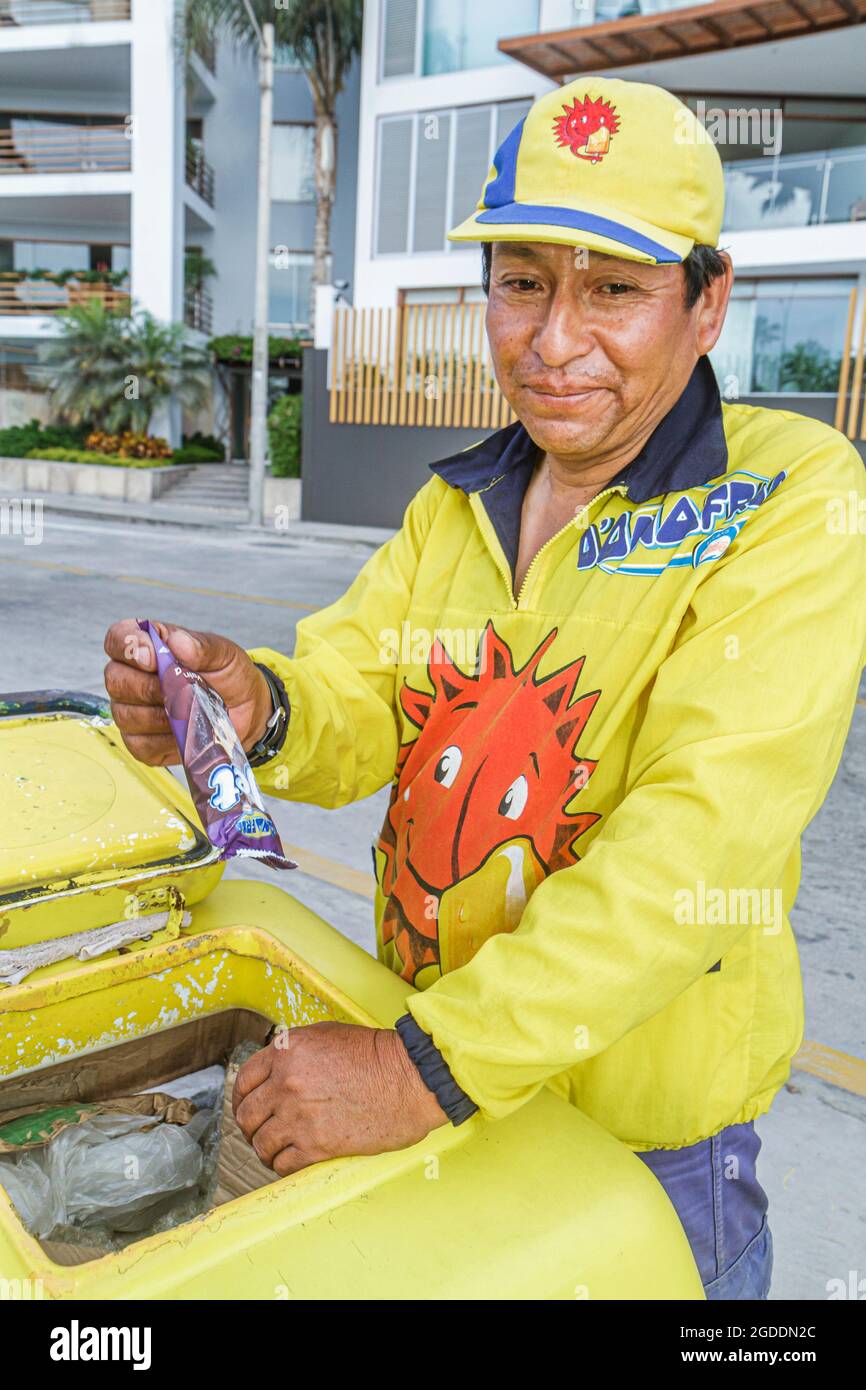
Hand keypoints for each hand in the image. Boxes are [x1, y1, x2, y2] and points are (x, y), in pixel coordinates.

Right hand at [103, 618, 272, 765]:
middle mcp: (130, 677)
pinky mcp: (140, 743)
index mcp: (146, 646)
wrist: (245, 711)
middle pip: (115, 680)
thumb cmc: (228, 676)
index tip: (154, 660)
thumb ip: (202, 646)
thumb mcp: (224, 654)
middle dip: (148, 687)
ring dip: (162, 715)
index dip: (129, 647)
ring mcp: (131, 711)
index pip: (117, 638)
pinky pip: (140, 744)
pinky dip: (165, 740)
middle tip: (181, 691)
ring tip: (190, 710)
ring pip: (125, 715)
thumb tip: (177, 641)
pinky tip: (185, 732)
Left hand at [233, 1022, 449, 1174]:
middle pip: (247, 1114)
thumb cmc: (377, 1055)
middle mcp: (286, 1084)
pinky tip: (290, 1161)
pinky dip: (282, 1165)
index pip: (244, 1079)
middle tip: (259, 1130)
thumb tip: (276, 1068)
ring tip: (276, 1149)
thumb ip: (295, 1050)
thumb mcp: (327, 1035)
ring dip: (265, 1148)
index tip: (245, 1105)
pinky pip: (283, 1164)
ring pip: (261, 1143)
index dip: (241, 1096)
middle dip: (250, 1124)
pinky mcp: (316, 1146)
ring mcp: (298, 1116)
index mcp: (287, 1053)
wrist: (409, 1079)